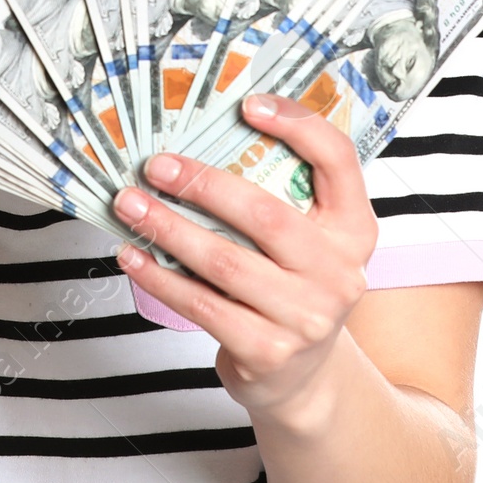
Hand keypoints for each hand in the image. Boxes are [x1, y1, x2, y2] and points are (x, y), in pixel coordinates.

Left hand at [112, 94, 377, 420]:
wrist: (302, 378)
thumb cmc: (290, 287)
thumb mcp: (307, 241)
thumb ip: (278, 196)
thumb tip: (199, 141)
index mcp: (353, 228)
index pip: (338, 160)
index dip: (298, 125)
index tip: (248, 104)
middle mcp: (339, 271)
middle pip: (264, 213)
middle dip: (201, 185)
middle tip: (156, 166)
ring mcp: (305, 316)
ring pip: (223, 260)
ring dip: (167, 228)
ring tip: (129, 204)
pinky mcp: (268, 351)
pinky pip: (202, 305)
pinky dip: (160, 277)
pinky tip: (134, 255)